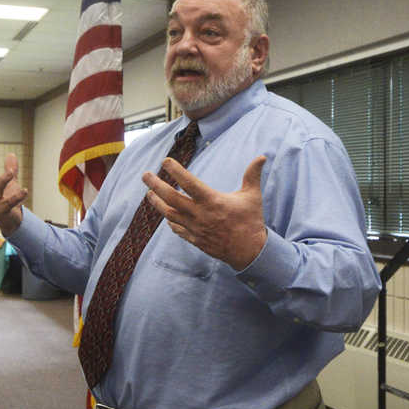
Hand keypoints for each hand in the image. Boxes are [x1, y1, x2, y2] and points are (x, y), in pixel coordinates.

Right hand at [0, 149, 26, 235]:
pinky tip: (25, 190)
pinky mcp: (2, 212)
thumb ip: (10, 169)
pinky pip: (8, 203)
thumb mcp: (9, 183)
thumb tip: (11, 154)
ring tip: (11, 172)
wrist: (10, 222)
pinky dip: (17, 197)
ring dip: (2, 180)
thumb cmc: (7, 200)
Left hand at [143, 155, 268, 270]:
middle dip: (156, 185)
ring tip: (149, 193)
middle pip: (171, 198)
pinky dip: (170, 221)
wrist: (249, 251)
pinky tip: (165, 215)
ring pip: (169, 214)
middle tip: (145, 175)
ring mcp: (195, 228)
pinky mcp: (194, 239)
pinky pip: (177, 229)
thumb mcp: (252, 196)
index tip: (165, 161)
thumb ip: (253, 175)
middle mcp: (200, 214)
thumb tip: (262, 156)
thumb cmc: (251, 221)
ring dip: (157, 203)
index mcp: (212, 201)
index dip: (176, 171)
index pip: (189, 183)